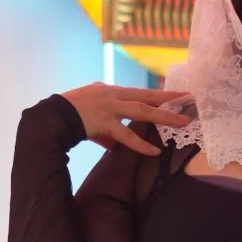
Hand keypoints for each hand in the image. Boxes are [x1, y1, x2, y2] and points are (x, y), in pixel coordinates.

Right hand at [61, 81, 195, 156]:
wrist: (52, 116)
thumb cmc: (69, 114)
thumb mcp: (91, 114)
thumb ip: (106, 128)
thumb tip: (114, 145)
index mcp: (110, 90)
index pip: (140, 92)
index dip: (159, 93)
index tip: (177, 94)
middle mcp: (112, 95)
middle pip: (147, 96)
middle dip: (169, 98)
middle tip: (189, 99)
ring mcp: (109, 107)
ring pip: (142, 111)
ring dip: (164, 116)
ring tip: (183, 122)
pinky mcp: (103, 122)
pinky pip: (126, 136)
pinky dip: (141, 144)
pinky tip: (155, 150)